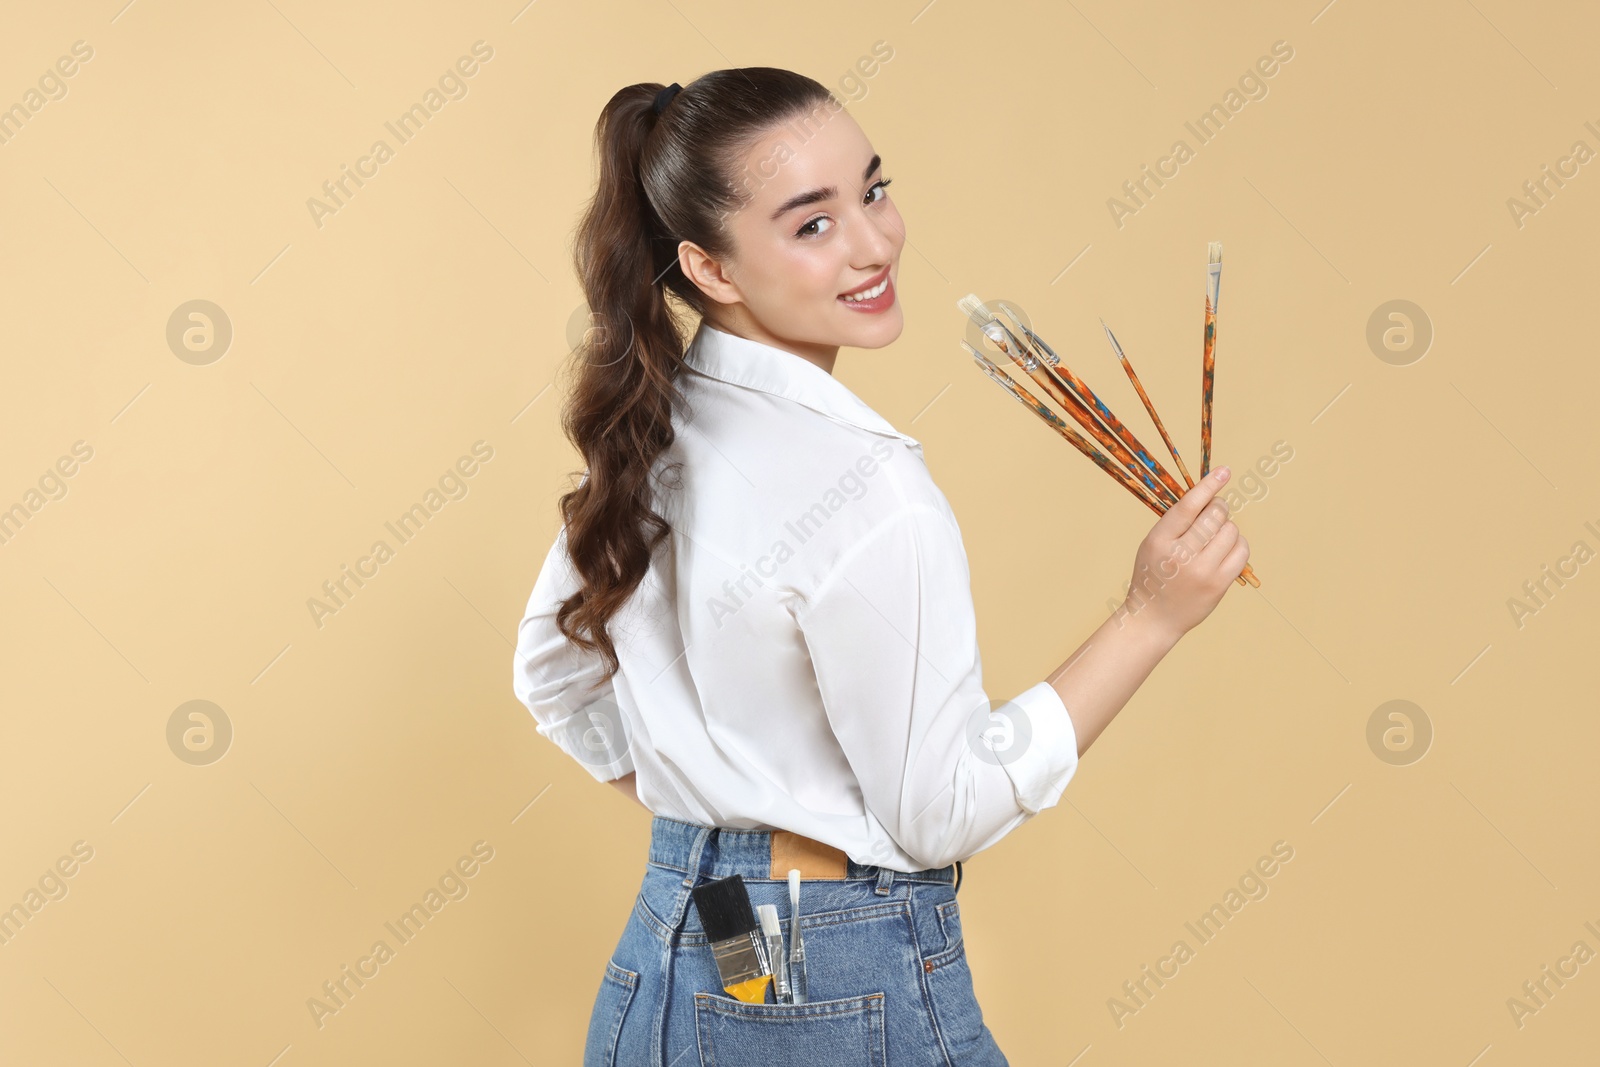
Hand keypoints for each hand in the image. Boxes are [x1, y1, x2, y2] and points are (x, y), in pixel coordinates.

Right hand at [1122, 466, 1248, 642]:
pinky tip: (1226, 548)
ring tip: (1215, 536)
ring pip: (1231, 531)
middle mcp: (1181, 555)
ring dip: (1227, 527)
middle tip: (1215, 511)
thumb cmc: (1153, 575)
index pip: (1189, 506)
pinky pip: (1241, 551)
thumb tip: (1210, 496)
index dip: (1209, 486)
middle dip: (1219, 507)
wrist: (1154, 617)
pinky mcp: (1219, 584)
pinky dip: (1238, 544)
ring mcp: (1202, 571)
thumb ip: (1176, 523)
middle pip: (1214, 515)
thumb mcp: (1152, 544)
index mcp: (1159, 541)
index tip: (1224, 472)